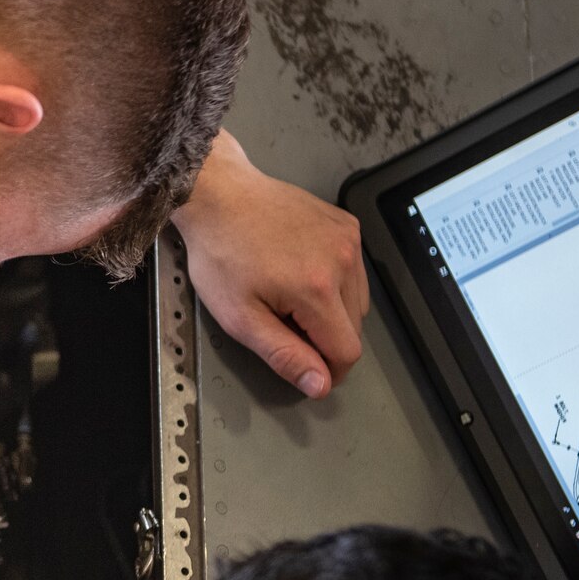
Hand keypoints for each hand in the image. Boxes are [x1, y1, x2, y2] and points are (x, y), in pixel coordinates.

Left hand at [172, 132, 370, 397]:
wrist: (219, 195)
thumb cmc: (221, 251)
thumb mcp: (240, 317)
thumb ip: (284, 355)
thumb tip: (320, 384)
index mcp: (318, 289)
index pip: (347, 352)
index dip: (327, 370)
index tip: (305, 366)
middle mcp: (343, 261)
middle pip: (355, 328)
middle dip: (324, 337)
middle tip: (282, 321)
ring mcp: (348, 240)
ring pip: (358, 301)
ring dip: (332, 311)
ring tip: (289, 294)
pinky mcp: (347, 225)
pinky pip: (355, 271)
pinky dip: (335, 281)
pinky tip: (301, 271)